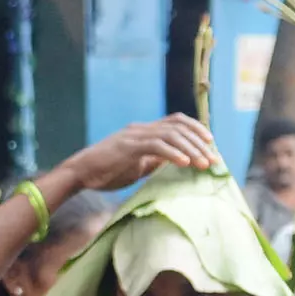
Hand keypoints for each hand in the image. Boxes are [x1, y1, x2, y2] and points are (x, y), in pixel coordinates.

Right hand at [55, 116, 218, 193]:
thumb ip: (154, 160)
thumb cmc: (105, 172)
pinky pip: (156, 146)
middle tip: (213, 159)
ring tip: (203, 164)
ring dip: (191, 149)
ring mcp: (134, 136)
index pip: (176, 122)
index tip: (210, 144)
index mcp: (144, 131)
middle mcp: (141, 128)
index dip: (196, 130)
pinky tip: (185, 164)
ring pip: (171, 135)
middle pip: (178, 126)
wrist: (80, 173)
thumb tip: (174, 162)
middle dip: (199, 142)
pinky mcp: (128, 147)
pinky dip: (173, 154)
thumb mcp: (136, 166)